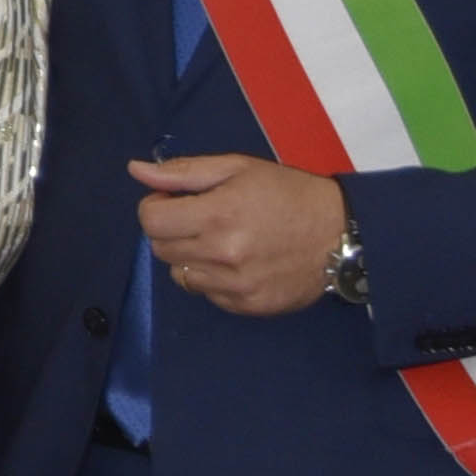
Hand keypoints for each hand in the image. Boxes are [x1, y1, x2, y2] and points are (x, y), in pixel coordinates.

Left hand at [130, 150, 348, 317]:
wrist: (341, 234)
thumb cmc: (288, 193)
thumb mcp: (238, 168)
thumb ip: (183, 172)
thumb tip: (135, 171)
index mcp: (218, 214)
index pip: (151, 221)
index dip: (156, 207)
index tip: (174, 201)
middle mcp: (222, 254)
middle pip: (160, 248)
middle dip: (172, 229)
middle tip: (201, 217)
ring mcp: (235, 285)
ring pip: (179, 273)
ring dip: (190, 255)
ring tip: (221, 239)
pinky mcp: (247, 306)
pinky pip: (206, 294)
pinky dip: (212, 278)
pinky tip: (237, 261)